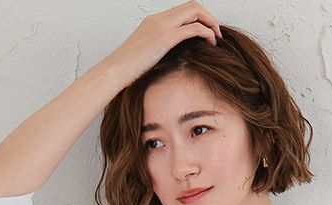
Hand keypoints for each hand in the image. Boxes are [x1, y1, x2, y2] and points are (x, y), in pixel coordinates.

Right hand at [105, 1, 222, 86]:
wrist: (115, 71)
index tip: (206, 32)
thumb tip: (169, 63)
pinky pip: (193, 28)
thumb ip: (157, 52)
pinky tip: (210, 43)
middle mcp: (159, 19)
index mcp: (154, 22)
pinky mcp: (166, 37)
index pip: (181, 10)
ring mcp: (162, 26)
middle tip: (216, 33)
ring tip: (216, 37)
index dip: (198, 17)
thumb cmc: (127, 70)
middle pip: (191, 5)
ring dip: (210, 22)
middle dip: (208, 16)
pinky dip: (206, 32)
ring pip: (195, 11)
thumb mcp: (144, 56)